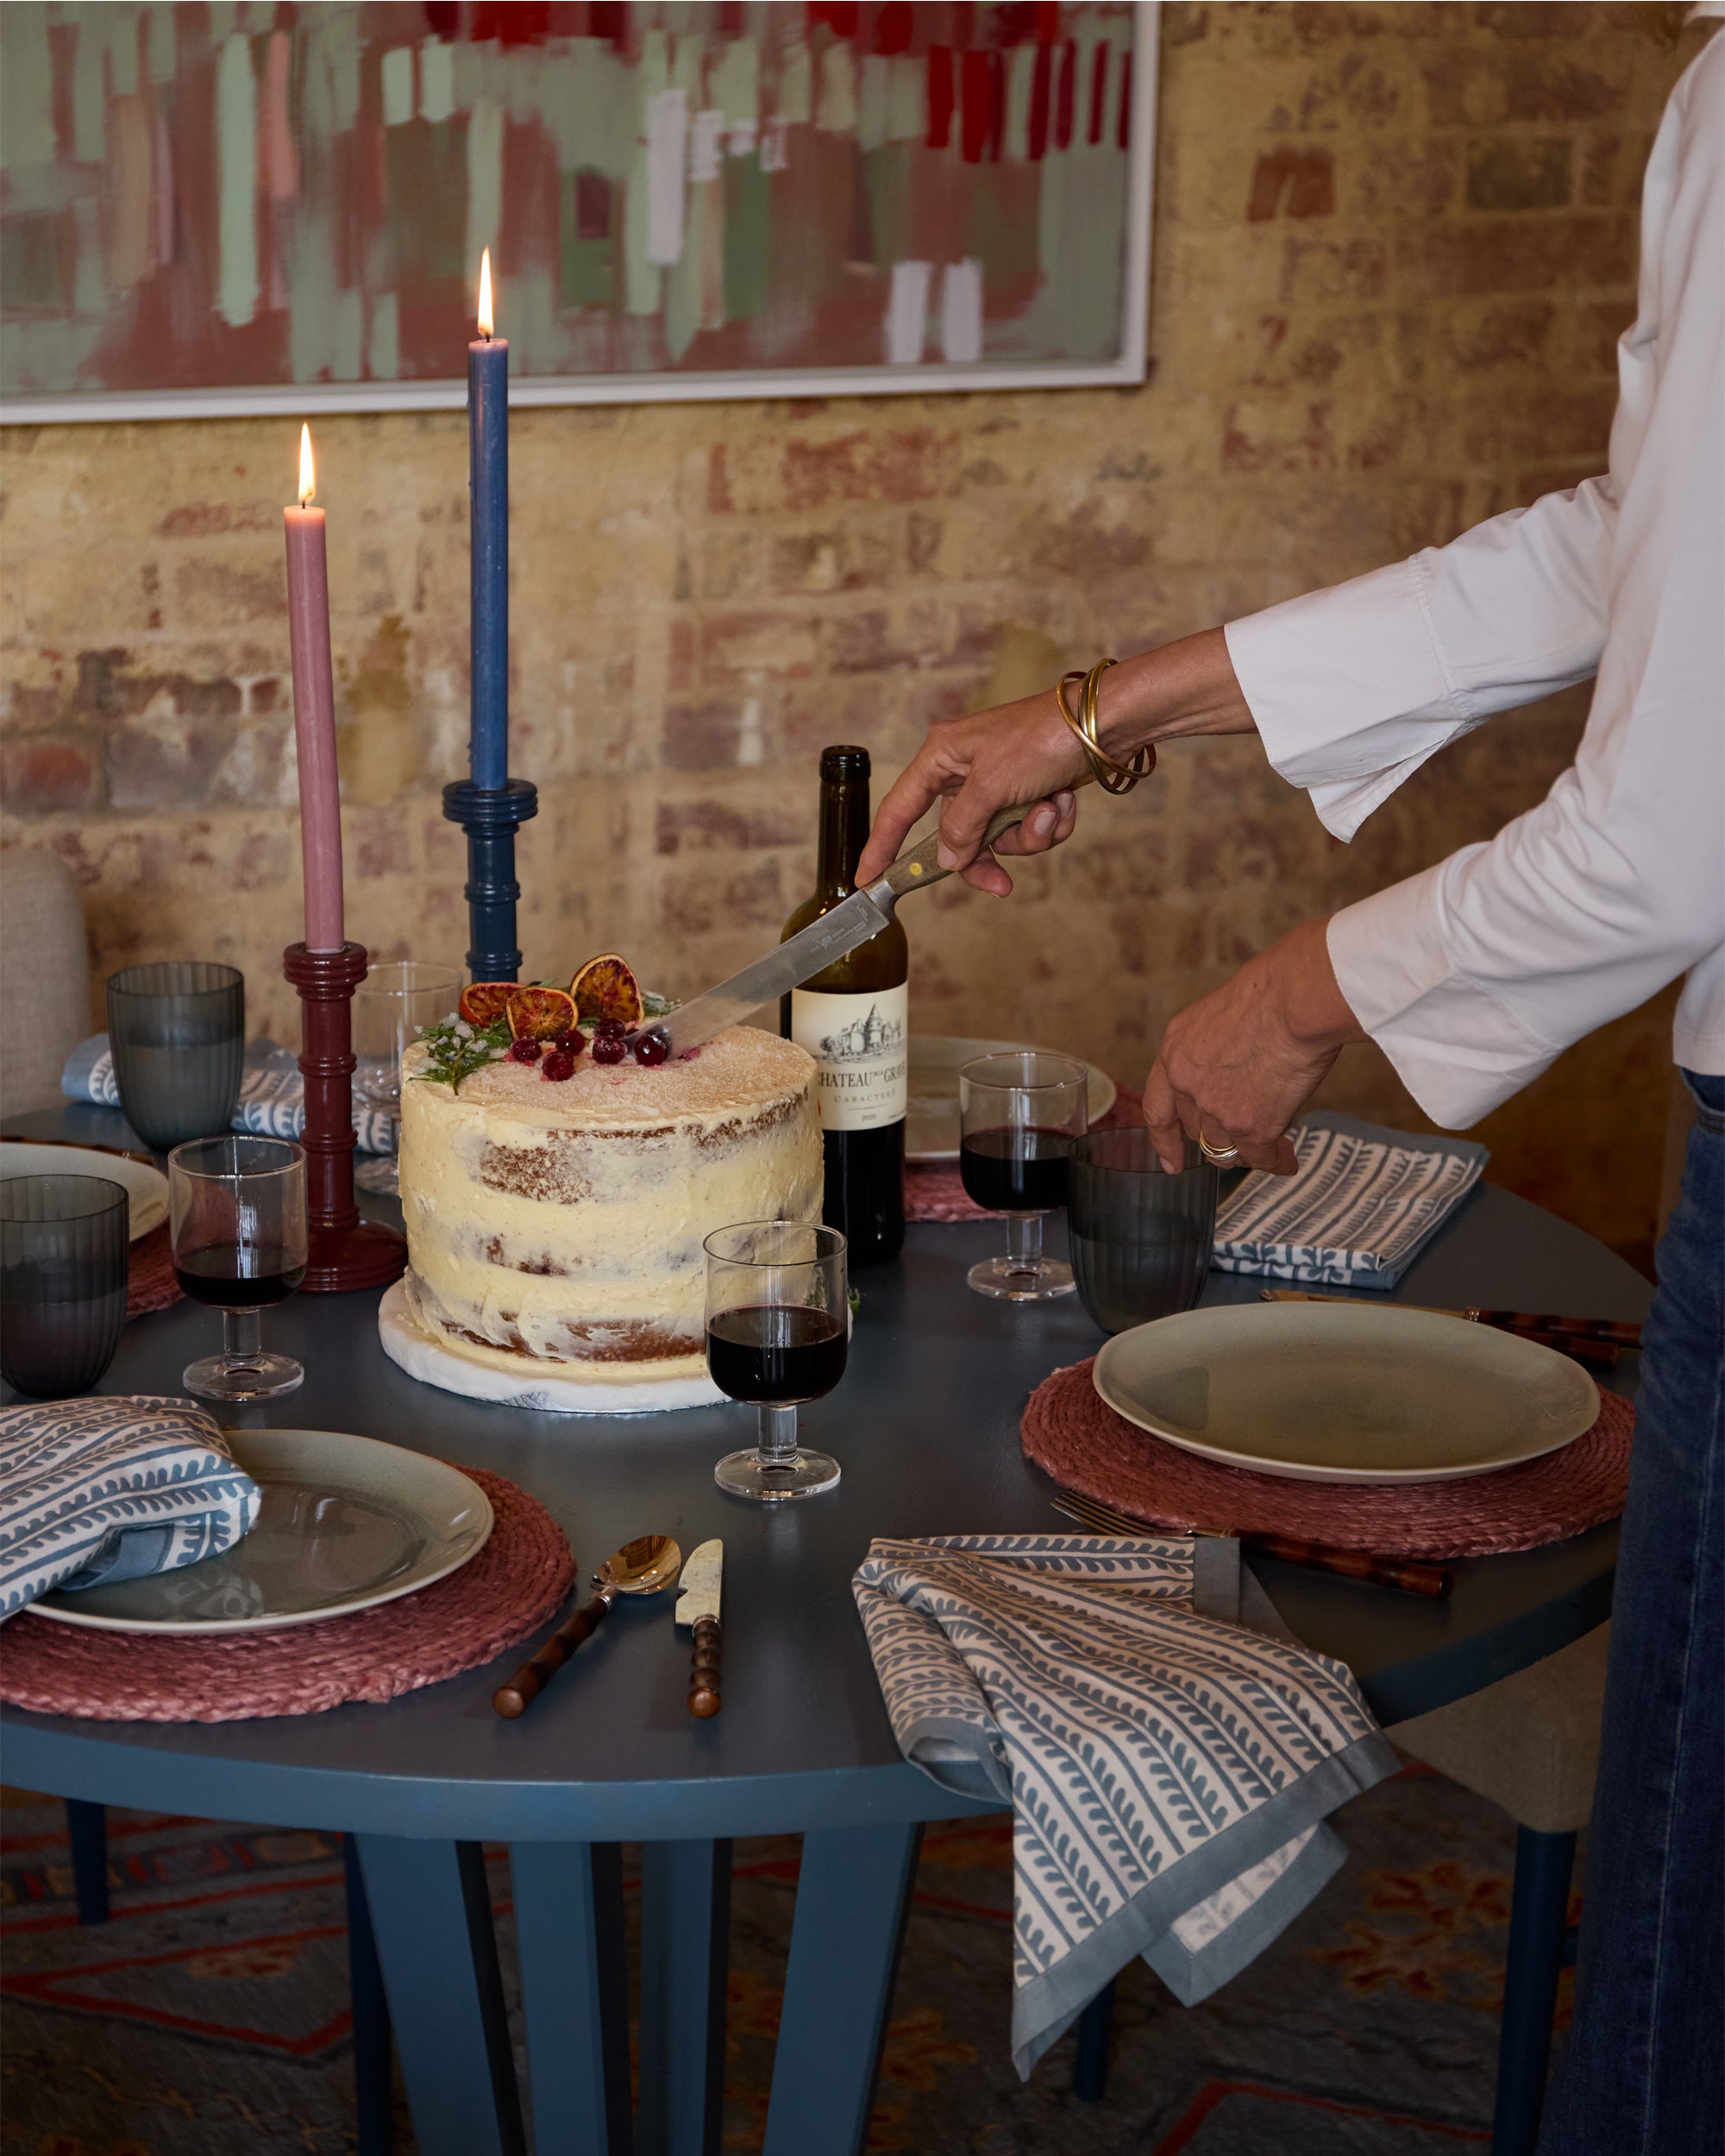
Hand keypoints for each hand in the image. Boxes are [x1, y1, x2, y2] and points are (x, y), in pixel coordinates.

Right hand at [854, 628, 1256, 893]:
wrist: (1107, 725)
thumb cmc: (1042, 740)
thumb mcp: (992, 786)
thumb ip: (962, 827)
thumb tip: (948, 859)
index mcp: (942, 756)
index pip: (899, 810)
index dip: (882, 847)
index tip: (867, 880)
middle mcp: (965, 769)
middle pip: (957, 836)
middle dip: (987, 857)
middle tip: (1001, 885)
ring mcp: (1000, 783)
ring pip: (998, 837)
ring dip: (1028, 834)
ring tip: (1051, 811)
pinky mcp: (1030, 790)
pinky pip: (1029, 828)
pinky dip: (1049, 823)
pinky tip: (1065, 801)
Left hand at [1141, 919, 1365, 1174]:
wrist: (1294, 999)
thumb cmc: (1271, 993)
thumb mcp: (1219, 1016)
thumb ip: (1214, 1049)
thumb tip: (1231, 1068)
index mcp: (1175, 1052)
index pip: (1158, 1108)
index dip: (1164, 1140)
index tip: (1171, 1163)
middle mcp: (1188, 1084)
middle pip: (1197, 1131)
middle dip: (1221, 1136)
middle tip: (1247, 1135)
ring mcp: (1216, 1109)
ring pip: (1226, 1149)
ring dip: (1249, 1151)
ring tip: (1275, 1148)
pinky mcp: (1249, 1126)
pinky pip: (1260, 1157)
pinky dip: (1276, 1162)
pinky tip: (1288, 1161)